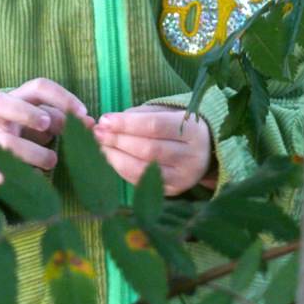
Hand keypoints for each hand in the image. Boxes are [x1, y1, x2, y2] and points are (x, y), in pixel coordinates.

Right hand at [0, 78, 92, 183]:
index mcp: (19, 97)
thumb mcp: (47, 120)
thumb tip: (89, 123)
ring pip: (5, 142)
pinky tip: (36, 177)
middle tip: (47, 126)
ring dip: (32, 152)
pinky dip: (19, 174)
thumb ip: (64, 120)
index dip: (61, 97)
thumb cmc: (30, 130)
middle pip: (1, 102)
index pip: (38, 87)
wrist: (0, 154)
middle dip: (27, 114)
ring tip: (52, 160)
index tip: (82, 113)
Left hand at [93, 105, 215, 195]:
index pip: (155, 126)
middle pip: (149, 149)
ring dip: (116, 157)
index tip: (104, 120)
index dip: (127, 124)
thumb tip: (108, 124)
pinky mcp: (175, 192)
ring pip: (144, 169)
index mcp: (193, 129)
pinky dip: (123, 170)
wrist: (206, 150)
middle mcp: (192, 156)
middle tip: (97, 133)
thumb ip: (139, 115)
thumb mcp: (166, 112)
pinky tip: (111, 158)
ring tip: (100, 145)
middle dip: (118, 140)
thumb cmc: (179, 125)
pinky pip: (142, 183)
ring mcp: (184, 177)